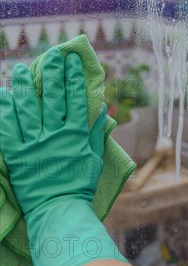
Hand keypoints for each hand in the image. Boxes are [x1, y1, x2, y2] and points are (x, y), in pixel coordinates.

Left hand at [1, 48, 106, 216]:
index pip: (75, 99)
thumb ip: (95, 132)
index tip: (72, 60)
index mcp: (76, 135)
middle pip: (53, 98)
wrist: (58, 211)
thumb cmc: (80, 186)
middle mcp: (55, 135)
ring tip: (18, 68)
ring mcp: (35, 144)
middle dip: (52, 73)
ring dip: (24, 86)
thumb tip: (100, 107)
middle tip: (50, 54)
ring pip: (28, 109)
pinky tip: (2, 96)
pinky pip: (9, 130)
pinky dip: (5, 112)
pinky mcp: (18, 155)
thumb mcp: (94, 158)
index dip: (74, 78)